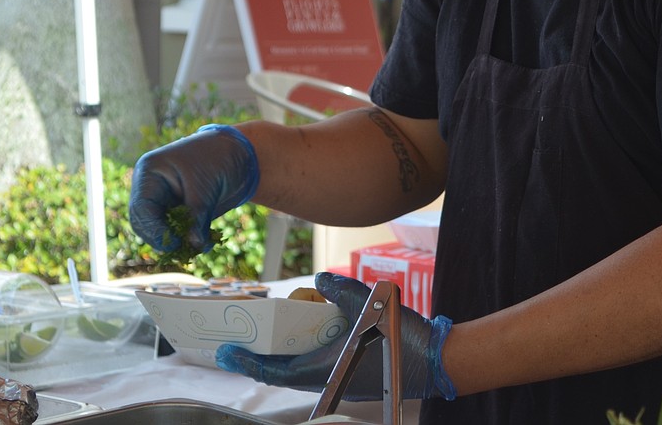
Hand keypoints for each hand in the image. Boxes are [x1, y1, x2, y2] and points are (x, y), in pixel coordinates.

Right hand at [129, 124, 258, 251]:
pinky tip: (206, 244)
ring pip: (162, 231)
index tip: (174, 244)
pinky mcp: (180, 212)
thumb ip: (196, 216)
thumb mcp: (205, 186)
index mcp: (150, 173)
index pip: (141, 209)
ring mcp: (165, 201)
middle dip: (165, 239)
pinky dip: (190, 240)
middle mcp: (152, 189)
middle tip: (186, 250)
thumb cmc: (218, 158)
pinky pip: (178, 233)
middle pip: (146, 224)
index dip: (154, 230)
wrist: (240, 154)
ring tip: (201, 246)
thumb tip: (194, 245)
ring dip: (179, 242)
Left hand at [216, 272, 455, 400]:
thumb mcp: (367, 302)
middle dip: (258, 357)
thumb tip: (318, 281)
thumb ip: (338, 289)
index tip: (226, 352)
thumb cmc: (402, 336)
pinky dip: (302, 353)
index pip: (274, 371)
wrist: (436, 361)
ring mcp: (339, 380)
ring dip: (280, 355)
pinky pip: (315, 367)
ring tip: (266, 335)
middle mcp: (327, 380)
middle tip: (238, 340)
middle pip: (281, 373)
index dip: (247, 362)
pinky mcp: (350, 375)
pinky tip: (304, 334)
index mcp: (324, 369)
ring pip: (297, 371)